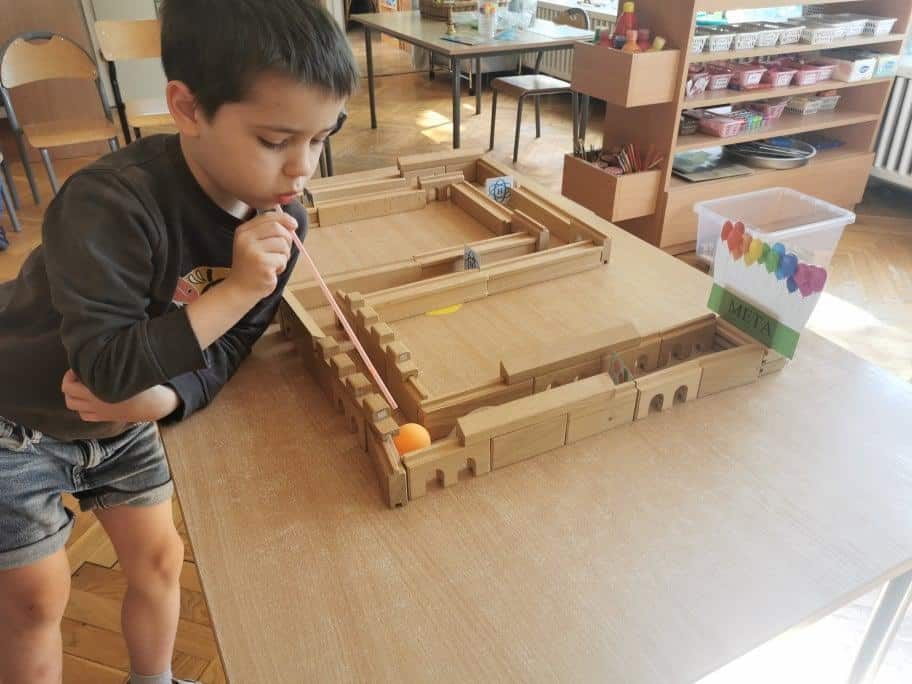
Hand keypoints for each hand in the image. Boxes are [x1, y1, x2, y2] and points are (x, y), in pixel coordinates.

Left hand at [61, 370, 179, 422]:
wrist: (152, 404)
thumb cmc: (140, 384)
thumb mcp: (125, 369)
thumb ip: (109, 362)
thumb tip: (100, 350)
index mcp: (96, 391)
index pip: (69, 384)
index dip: (72, 373)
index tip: (81, 366)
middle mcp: (93, 402)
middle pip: (67, 394)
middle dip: (70, 383)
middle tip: (79, 375)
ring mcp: (98, 412)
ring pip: (72, 405)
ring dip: (73, 395)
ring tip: (82, 387)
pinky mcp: (104, 418)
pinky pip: (84, 415)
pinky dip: (82, 408)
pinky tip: (90, 400)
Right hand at [225, 209, 296, 301]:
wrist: (240, 290)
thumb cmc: (252, 267)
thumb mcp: (255, 245)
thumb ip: (269, 232)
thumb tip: (292, 223)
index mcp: (243, 231)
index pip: (268, 217)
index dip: (284, 219)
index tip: (294, 225)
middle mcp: (246, 238)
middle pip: (278, 228)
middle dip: (287, 239)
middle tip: (282, 252)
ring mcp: (253, 251)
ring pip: (283, 244)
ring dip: (284, 255)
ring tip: (274, 263)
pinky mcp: (262, 264)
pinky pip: (282, 259)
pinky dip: (282, 266)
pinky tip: (272, 272)